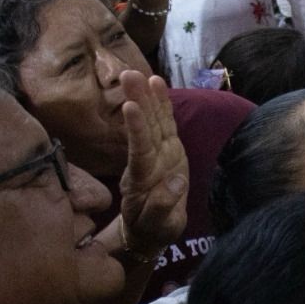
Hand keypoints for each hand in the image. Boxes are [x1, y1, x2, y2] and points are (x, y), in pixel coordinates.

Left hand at [116, 70, 188, 255]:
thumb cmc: (152, 229)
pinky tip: (157, 85)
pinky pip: (166, 125)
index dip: (136, 129)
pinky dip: (163, 106)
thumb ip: (162, 207)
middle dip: (138, 101)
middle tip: (128, 75)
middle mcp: (150, 161)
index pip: (140, 151)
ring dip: (148, 98)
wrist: (152, 229)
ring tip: (143, 74)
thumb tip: (176, 182)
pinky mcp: (171, 150)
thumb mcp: (157, 227)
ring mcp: (160, 154)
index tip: (130, 106)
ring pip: (155, 122)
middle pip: (145, 128)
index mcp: (144, 179)